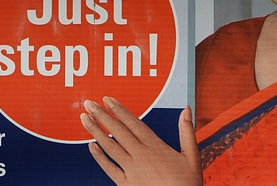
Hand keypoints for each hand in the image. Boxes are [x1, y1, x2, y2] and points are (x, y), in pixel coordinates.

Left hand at [80, 96, 201, 185]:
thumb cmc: (187, 184)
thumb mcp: (192, 156)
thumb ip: (187, 131)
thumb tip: (187, 109)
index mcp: (156, 147)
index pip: (133, 123)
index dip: (119, 110)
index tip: (107, 100)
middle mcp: (141, 156)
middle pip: (118, 131)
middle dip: (102, 115)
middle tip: (89, 104)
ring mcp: (132, 170)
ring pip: (110, 147)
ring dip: (96, 132)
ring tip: (85, 119)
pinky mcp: (126, 184)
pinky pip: (109, 168)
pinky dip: (99, 157)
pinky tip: (91, 147)